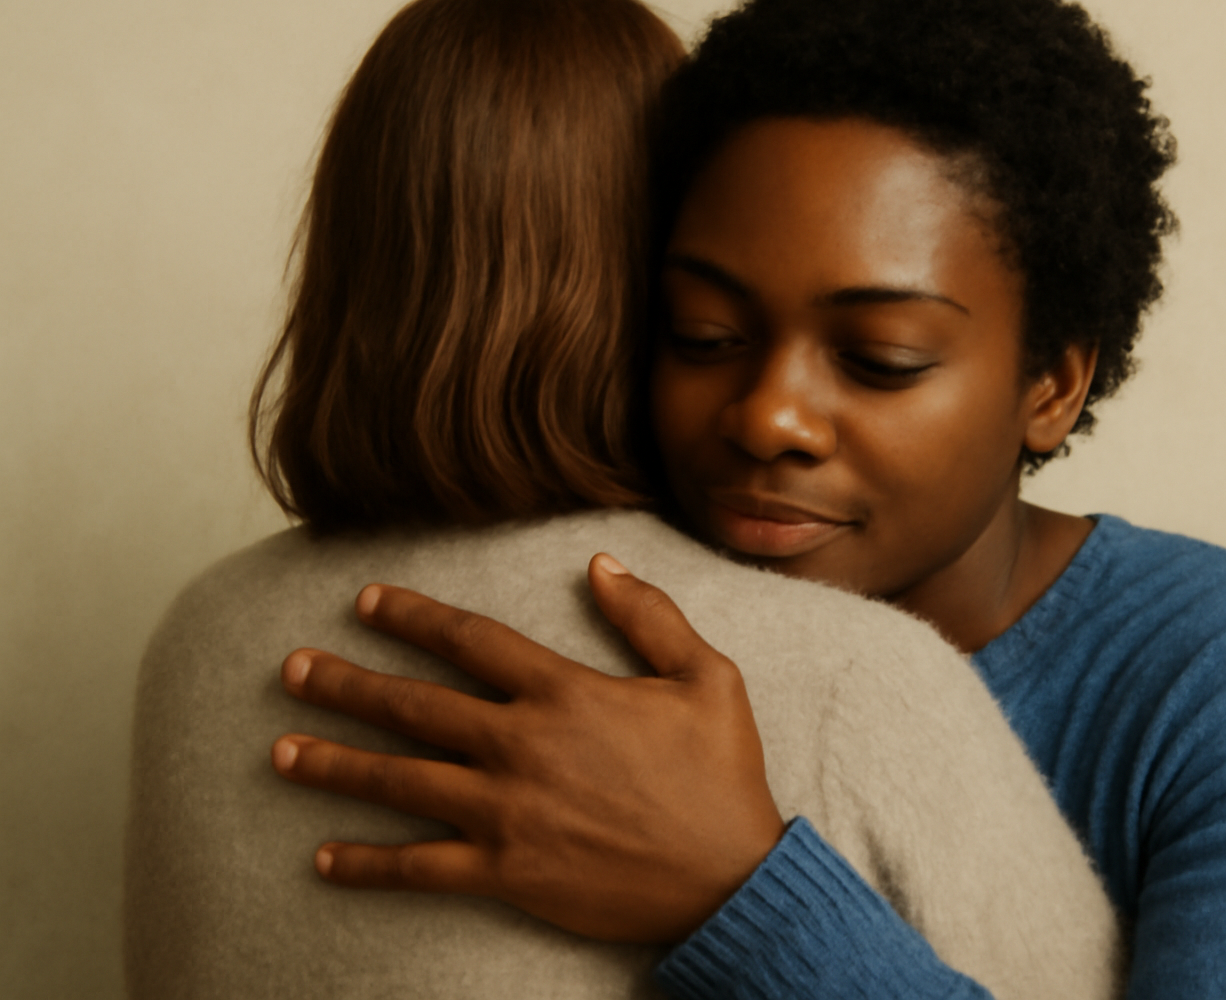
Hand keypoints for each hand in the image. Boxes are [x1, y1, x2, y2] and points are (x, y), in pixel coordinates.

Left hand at [269, 554, 786, 943]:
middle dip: (346, 684)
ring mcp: (509, 812)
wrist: (729, 878)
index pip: (470, 641)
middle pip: (415, 706)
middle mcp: (523, 746)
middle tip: (293, 670)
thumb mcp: (707, 678)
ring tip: (280, 751)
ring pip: (402, 781)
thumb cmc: (721, 776)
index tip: (364, 603)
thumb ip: (650, 615)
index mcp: (566, 693)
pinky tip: (324, 859)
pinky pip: (422, 868)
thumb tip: (600, 564)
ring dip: (336, 764)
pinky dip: (369, 865)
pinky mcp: (508, 873)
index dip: (413, 618)